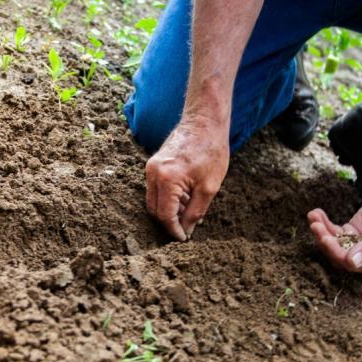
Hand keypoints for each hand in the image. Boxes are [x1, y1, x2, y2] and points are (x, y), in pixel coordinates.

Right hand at [145, 117, 229, 240]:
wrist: (204, 122)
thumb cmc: (211, 151)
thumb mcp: (209, 187)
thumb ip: (195, 212)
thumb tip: (186, 230)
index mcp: (167, 179)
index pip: (165, 215)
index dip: (174, 230)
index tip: (183, 238)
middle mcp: (153, 173)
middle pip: (154, 210)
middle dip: (169, 222)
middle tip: (186, 228)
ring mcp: (150, 168)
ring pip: (153, 200)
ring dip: (169, 210)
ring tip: (189, 210)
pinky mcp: (153, 164)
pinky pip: (155, 189)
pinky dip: (167, 198)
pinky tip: (185, 198)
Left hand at [307, 189, 361, 273]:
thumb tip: (352, 263)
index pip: (352, 264)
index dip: (337, 253)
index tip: (326, 239)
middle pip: (339, 254)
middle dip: (325, 241)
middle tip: (315, 226)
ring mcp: (356, 245)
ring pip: (334, 243)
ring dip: (321, 231)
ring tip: (313, 216)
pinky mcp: (351, 232)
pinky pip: (334, 231)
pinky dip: (324, 223)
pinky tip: (316, 213)